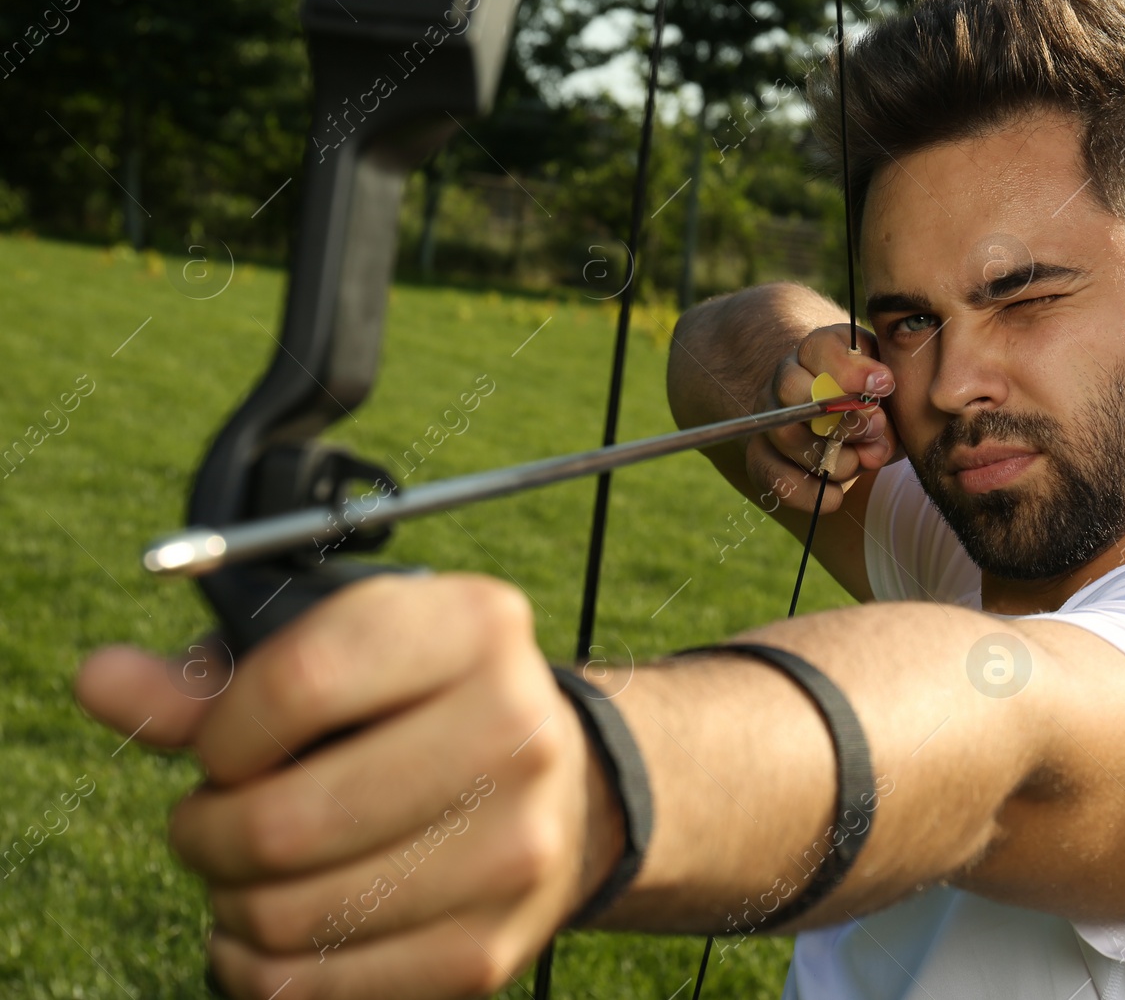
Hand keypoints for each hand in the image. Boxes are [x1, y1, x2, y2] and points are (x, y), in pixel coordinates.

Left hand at [74, 574, 620, 999]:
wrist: (559, 787)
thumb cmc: (418, 705)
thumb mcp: (339, 655)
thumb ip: (216, 676)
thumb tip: (100, 681)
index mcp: (475, 627)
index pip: (300, 684)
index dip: (223, 731)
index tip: (221, 749)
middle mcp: (516, 730)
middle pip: (287, 820)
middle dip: (207, 833)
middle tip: (209, 822)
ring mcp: (513, 848)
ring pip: (292, 913)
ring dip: (229, 902)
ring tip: (240, 873)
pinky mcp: (489, 945)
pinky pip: (317, 985)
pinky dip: (258, 967)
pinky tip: (266, 931)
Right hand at [753, 323, 898, 512]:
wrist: (853, 424)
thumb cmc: (878, 402)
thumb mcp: (891, 394)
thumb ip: (888, 408)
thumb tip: (874, 438)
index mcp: (818, 351)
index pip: (819, 349)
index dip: (851, 371)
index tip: (885, 386)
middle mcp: (785, 380)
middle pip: (792, 391)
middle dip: (840, 417)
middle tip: (875, 430)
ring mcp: (770, 418)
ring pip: (785, 434)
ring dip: (831, 457)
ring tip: (862, 462)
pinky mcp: (761, 457)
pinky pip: (770, 475)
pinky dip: (806, 493)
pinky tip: (836, 495)